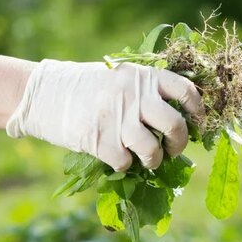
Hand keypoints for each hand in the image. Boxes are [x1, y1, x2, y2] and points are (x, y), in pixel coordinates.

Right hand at [6, 60, 202, 169]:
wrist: (43, 93)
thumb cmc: (87, 87)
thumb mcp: (120, 76)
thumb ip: (146, 90)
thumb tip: (180, 116)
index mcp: (143, 76)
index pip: (185, 90)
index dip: (198, 110)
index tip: (198, 122)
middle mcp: (134, 95)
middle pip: (175, 125)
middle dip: (179, 142)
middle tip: (173, 148)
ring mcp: (117, 118)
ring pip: (152, 150)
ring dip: (154, 160)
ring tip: (148, 159)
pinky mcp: (99, 140)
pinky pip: (125, 163)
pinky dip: (125, 165)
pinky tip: (117, 157)